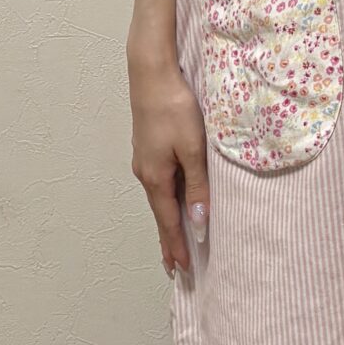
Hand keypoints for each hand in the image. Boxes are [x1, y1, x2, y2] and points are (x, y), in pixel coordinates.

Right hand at [129, 51, 209, 276]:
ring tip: (174, 241)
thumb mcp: (193, 149)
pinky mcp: (148, 148)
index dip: (176, 246)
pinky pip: (159, 183)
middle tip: (173, 268)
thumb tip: (198, 223)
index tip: (181, 270)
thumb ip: (197, 186)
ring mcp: (144, 160)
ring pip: (159, 198)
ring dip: (167, 221)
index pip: (168, 221)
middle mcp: (146, 173)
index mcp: (156, 178)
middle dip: (168, 241)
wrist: (151, 74)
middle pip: (160, 214)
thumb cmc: (175, 109)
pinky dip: (166, 201)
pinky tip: (171, 201)